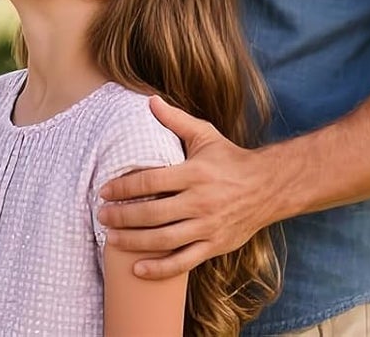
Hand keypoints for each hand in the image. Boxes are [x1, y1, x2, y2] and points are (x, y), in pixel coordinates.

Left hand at [97, 96, 278, 279]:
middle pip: (153, 213)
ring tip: (111, 240)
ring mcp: (207, 227)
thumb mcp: (205, 134)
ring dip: (134, 241)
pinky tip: (138, 269)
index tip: (104, 191)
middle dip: (123, 216)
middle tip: (101, 216)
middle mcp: (199, 202)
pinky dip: (160, 269)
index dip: (124, 187)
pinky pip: (183, 262)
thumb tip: (150, 100)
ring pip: (164, 240)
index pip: (151, 181)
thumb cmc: (230, 158)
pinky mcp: (214, 246)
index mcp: (194, 174)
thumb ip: (175, 119)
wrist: (268, 188)